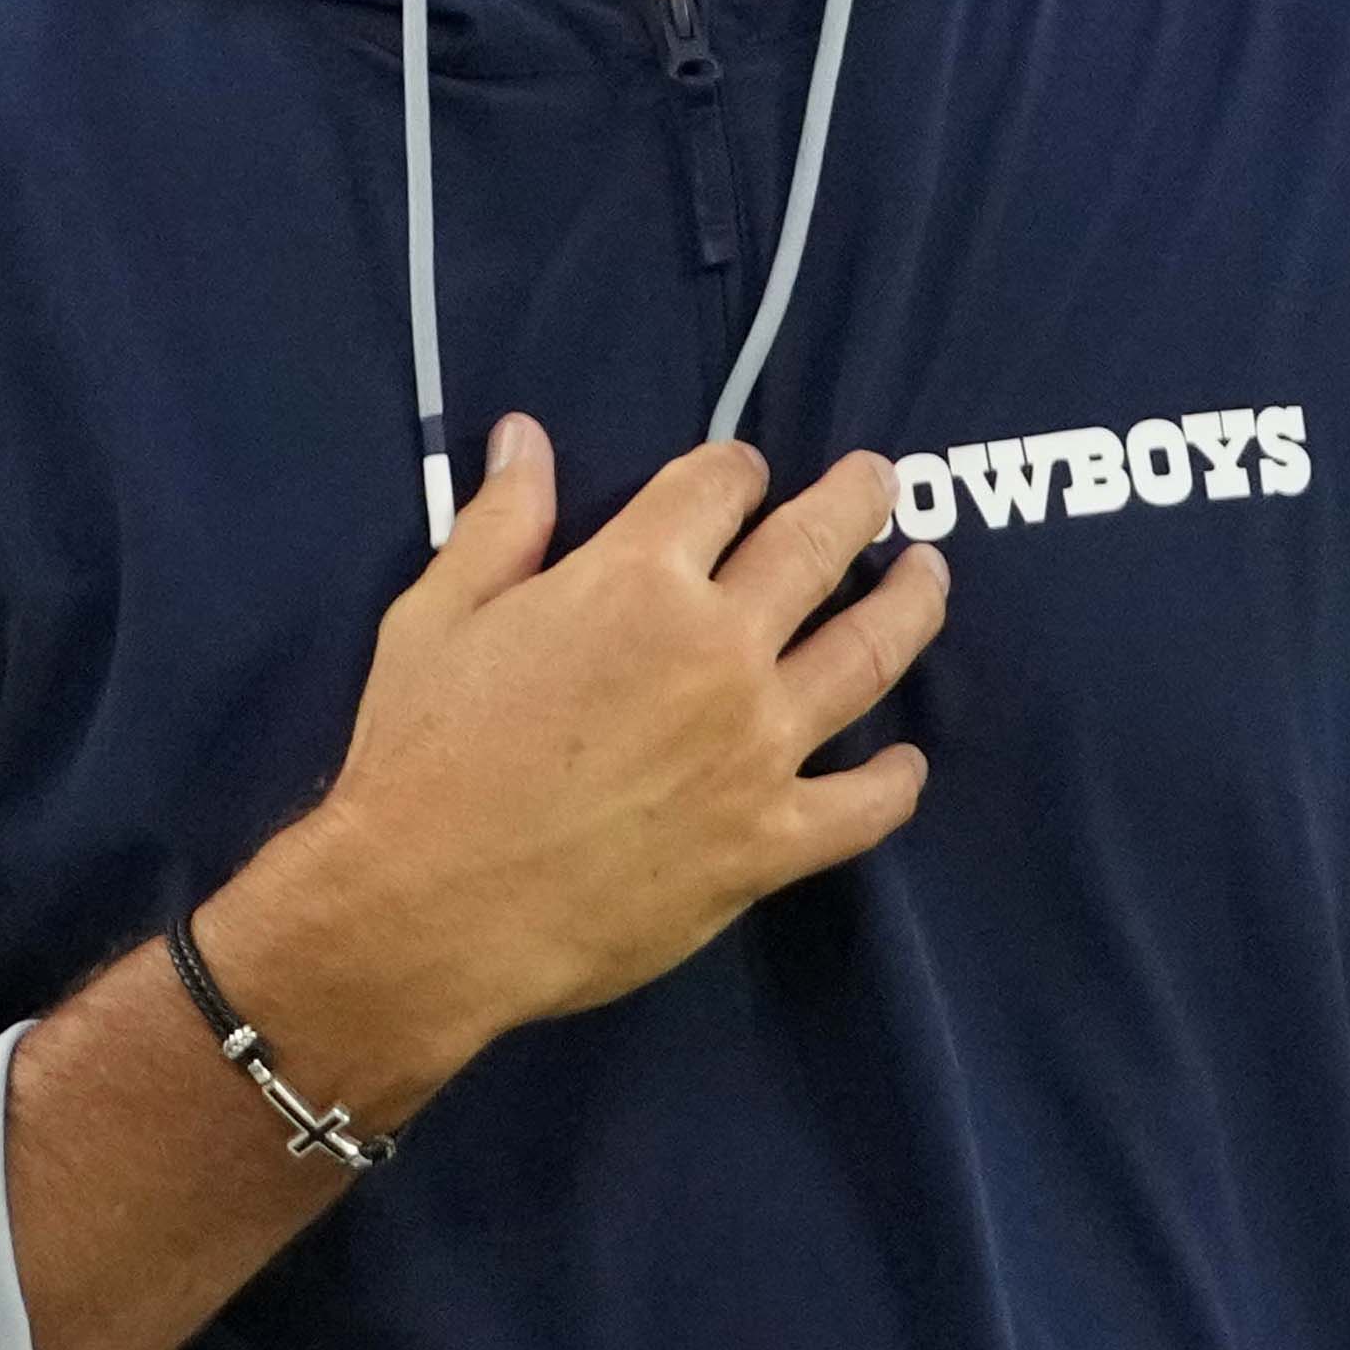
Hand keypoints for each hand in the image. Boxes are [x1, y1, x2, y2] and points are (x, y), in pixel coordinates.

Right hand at [222, 419, 939, 1092]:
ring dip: (910, 606)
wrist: (426, 911)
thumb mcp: (437, 616)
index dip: (734, 469)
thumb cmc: (420, 756)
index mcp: (637, 579)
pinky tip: (908, 762)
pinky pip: (864, 805)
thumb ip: (499, 523)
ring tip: (929, 578)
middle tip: (880, 482)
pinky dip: (896, 781)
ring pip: (871, 656)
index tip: (742, 473)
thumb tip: (524, 438)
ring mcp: (757, 747)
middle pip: (817, 546)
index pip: (719, 486)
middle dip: (856, 501)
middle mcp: (719, 648)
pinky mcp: (768, 842)